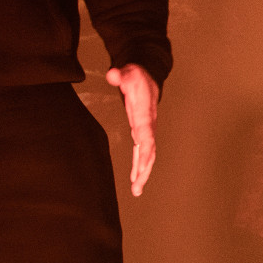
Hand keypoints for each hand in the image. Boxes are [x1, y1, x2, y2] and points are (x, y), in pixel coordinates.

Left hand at [105, 64, 159, 195]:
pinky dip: (140, 167)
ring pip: (148, 156)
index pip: (147, 134)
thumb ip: (120, 75)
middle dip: (145, 169)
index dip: (146, 149)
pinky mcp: (142, 133)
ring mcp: (146, 131)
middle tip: (137, 186)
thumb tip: (112, 74)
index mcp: (145, 113)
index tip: (144, 164)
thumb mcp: (129, 72)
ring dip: (143, 173)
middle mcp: (148, 125)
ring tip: (136, 190)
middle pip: (150, 151)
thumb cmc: (137, 76)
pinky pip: (143, 154)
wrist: (148, 77)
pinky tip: (136, 179)